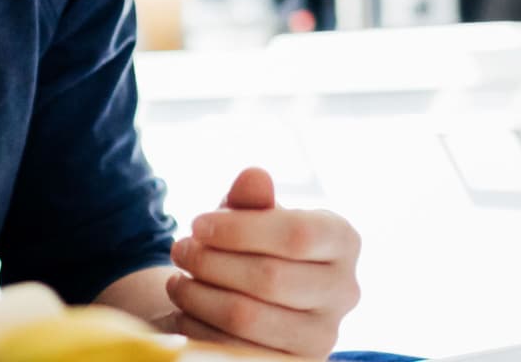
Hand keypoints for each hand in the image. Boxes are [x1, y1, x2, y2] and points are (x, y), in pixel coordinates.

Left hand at [166, 167, 361, 357]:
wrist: (258, 298)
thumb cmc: (256, 244)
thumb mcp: (252, 215)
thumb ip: (252, 198)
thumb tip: (253, 176)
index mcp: (343, 240)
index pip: (297, 234)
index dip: (239, 229)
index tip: (197, 223)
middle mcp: (345, 290)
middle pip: (270, 277)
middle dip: (211, 261)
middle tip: (179, 249)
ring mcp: (324, 334)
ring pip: (248, 317)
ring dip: (199, 295)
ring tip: (175, 279)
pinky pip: (236, 350)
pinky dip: (200, 328)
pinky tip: (184, 310)